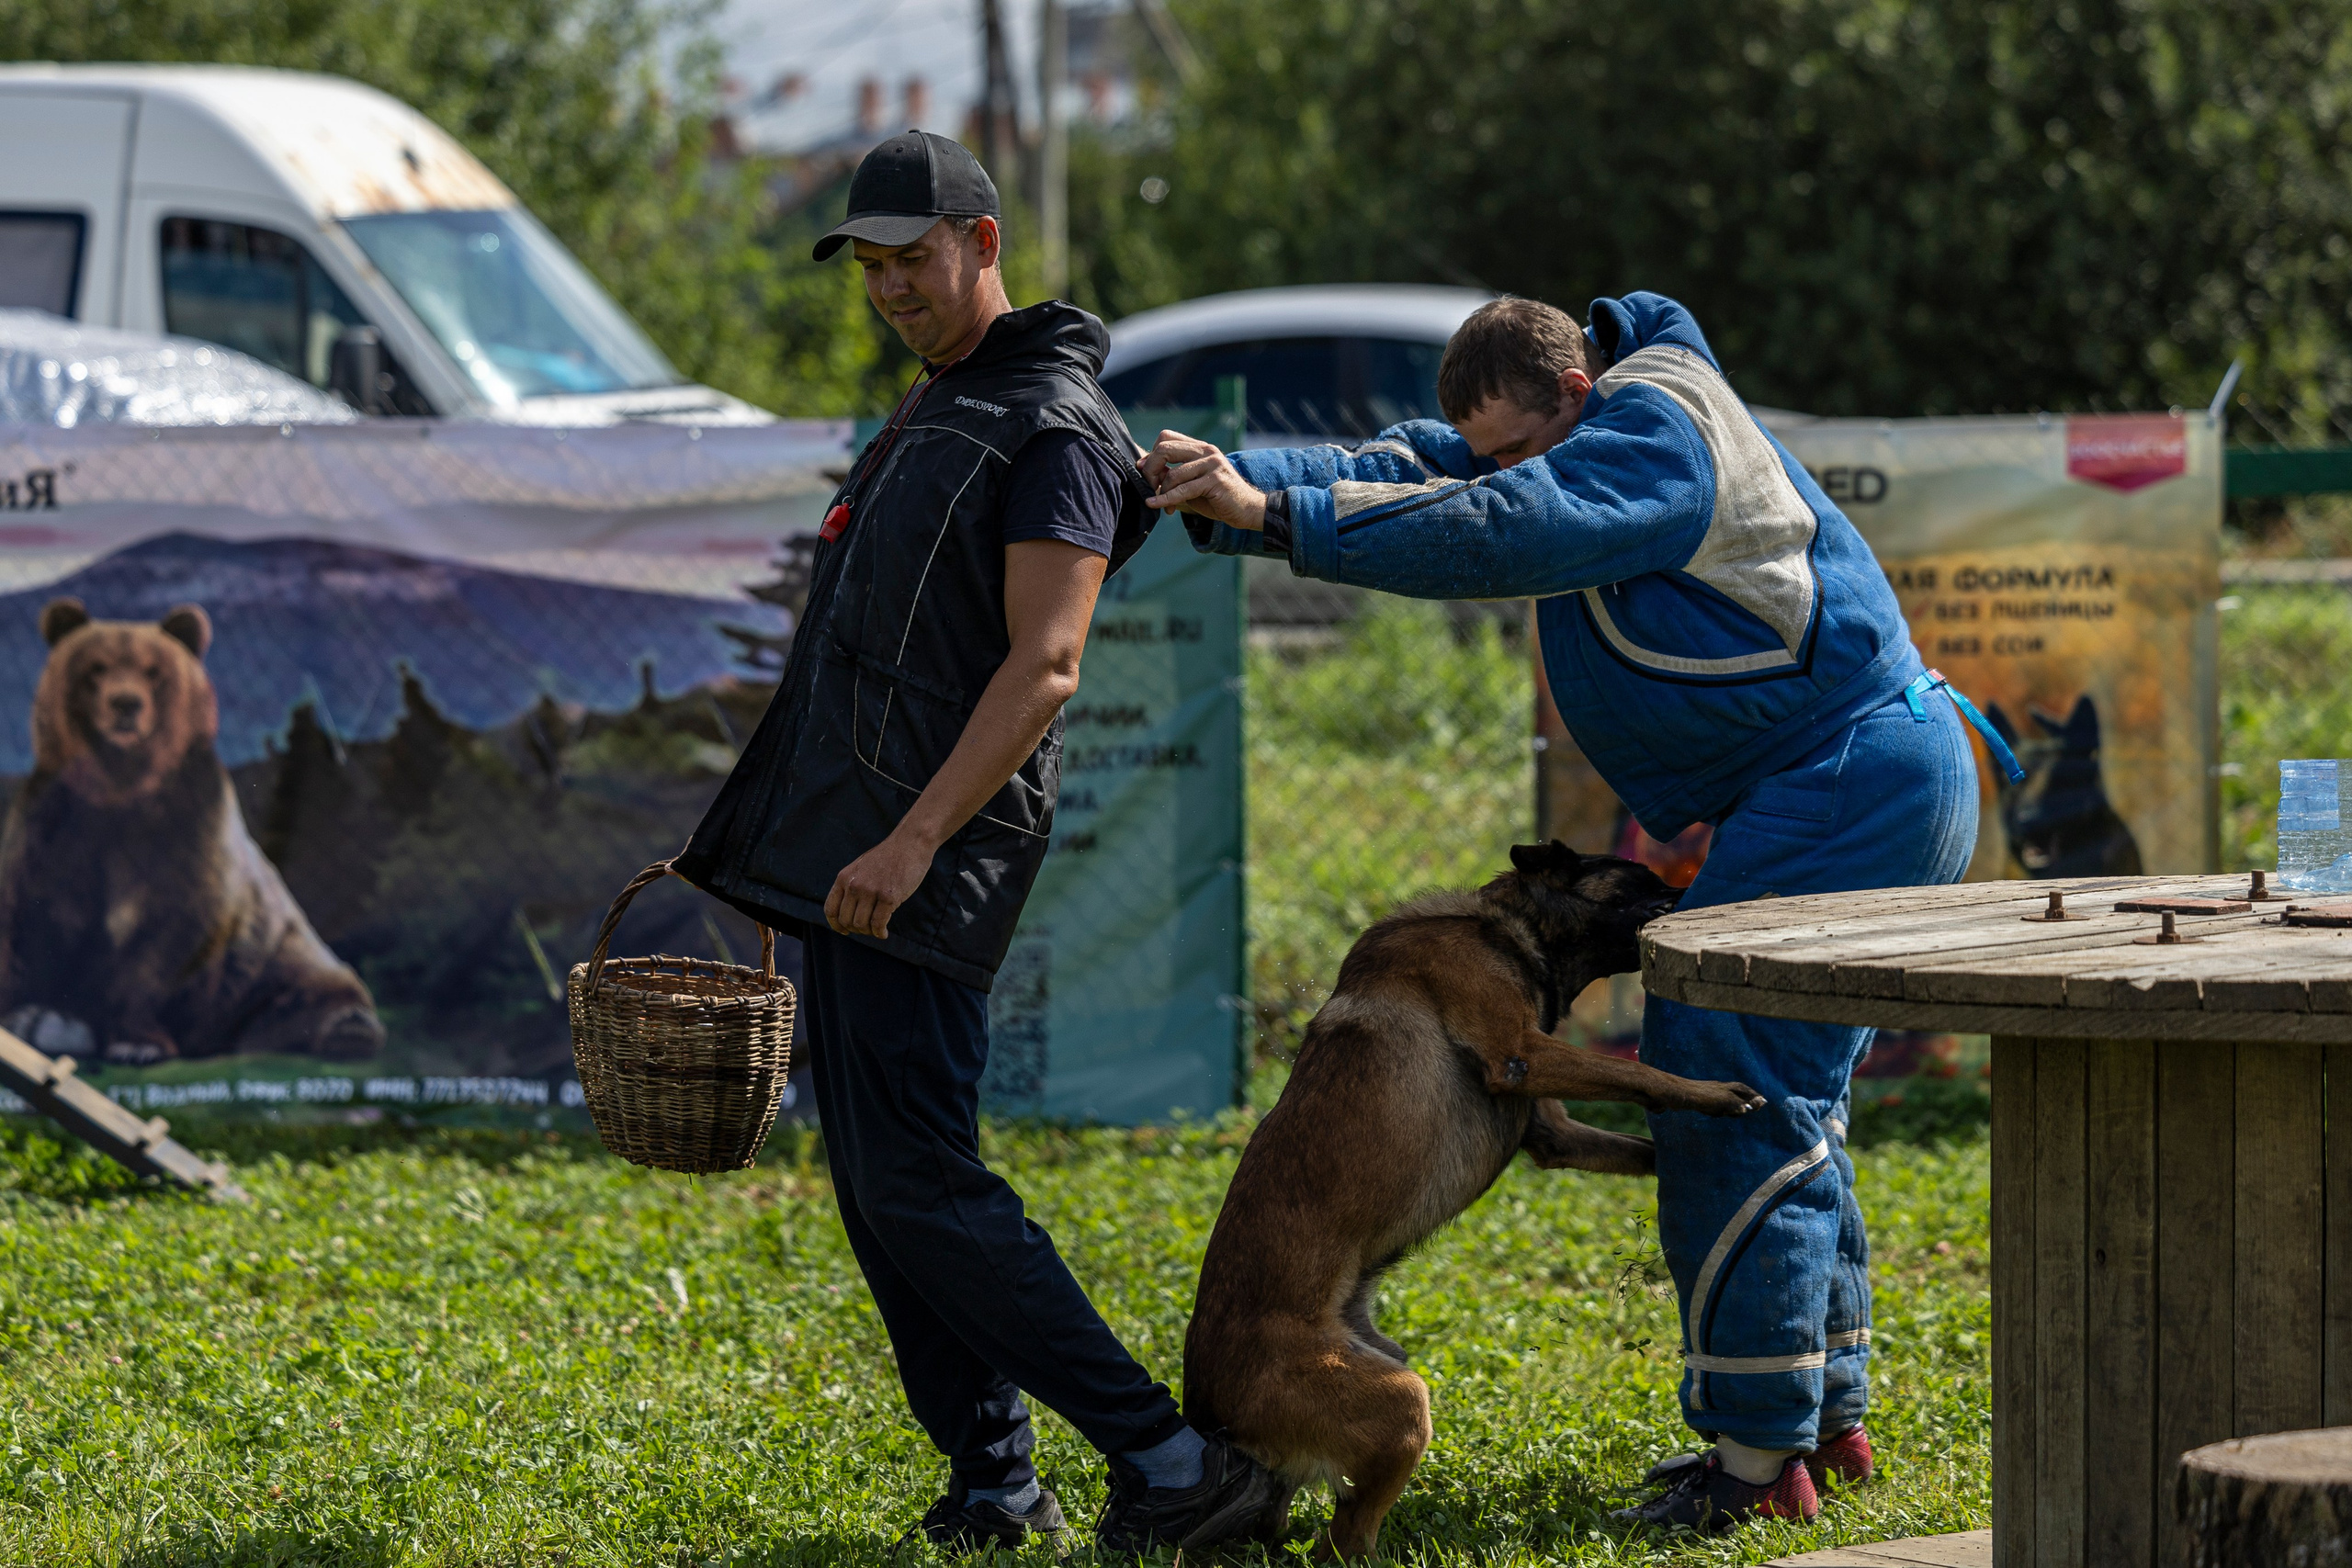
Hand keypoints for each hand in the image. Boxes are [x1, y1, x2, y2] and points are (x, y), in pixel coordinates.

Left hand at [824, 827, 937, 938]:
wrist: (910, 843)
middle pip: (846, 920)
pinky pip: (878, 923)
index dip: (836, 925)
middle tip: (867, 929)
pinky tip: (884, 933)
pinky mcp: (889, 896)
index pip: (831, 909)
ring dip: (869, 932)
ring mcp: (871, 891)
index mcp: (844, 877)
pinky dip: (880, 933)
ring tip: (877, 930)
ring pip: (861, 924)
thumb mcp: (861, 868)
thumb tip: (849, 913)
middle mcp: (854, 885)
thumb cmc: (888, 857)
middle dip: (856, 930)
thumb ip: (852, 886)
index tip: (844, 931)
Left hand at [1139, 431, 1267, 529]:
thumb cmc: (1217, 498)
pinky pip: (1183, 490)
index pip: (1166, 437)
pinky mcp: (1216, 479)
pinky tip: (1156, 505)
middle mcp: (1206, 450)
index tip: (1145, 472)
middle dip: (1151, 470)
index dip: (1151, 454)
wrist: (1247, 510)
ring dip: (1162, 492)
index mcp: (1199, 448)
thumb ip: (1172, 476)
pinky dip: (1166, 499)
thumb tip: (1146, 472)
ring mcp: (1212, 463)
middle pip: (1165, 449)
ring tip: (1163, 506)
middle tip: (1149, 488)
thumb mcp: (1191, 485)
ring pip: (1173, 474)